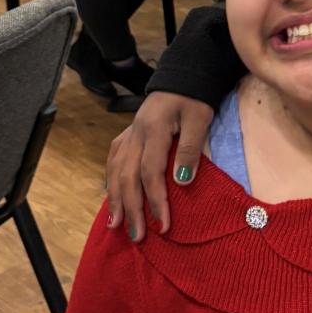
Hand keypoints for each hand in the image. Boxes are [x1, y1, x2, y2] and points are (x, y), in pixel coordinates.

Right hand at [106, 92, 213, 239]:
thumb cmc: (195, 98)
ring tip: (115, 225)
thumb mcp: (200, 118)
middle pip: (128, 176)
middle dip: (132, 208)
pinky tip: (111, 196)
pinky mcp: (128, 134)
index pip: (151, 172)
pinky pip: (113, 160)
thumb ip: (190, 148)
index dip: (156, 200)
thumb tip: (182, 182)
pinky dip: (111, 180)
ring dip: (115, 199)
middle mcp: (135, 134)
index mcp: (154, 129)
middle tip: (138, 236)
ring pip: (115, 170)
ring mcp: (129, 134)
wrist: (183, 76)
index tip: (164, 225)